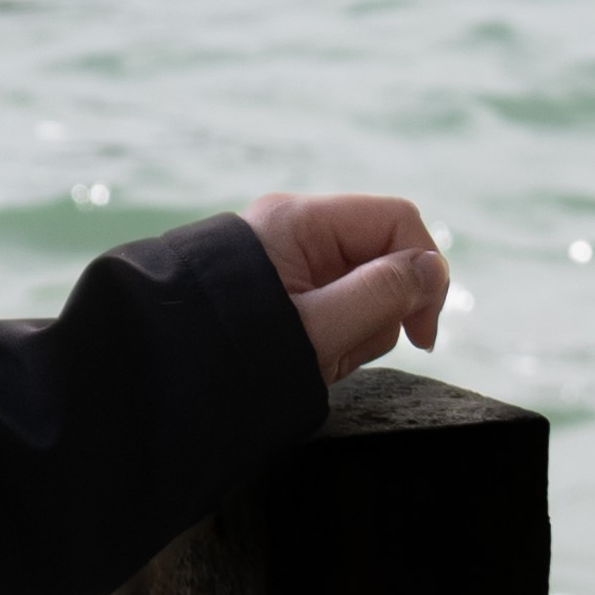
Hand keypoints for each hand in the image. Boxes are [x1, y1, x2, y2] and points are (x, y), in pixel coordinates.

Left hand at [244, 192, 450, 384]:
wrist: (163, 373)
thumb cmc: (234, 348)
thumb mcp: (318, 327)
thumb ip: (382, 293)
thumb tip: (431, 267)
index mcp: (300, 221)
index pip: (397, 222)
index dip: (425, 272)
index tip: (422, 333)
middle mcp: (295, 230)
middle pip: (383, 261)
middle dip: (378, 313)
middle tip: (339, 348)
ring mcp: (290, 260)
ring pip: (364, 292)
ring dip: (354, 332)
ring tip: (314, 355)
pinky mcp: (285, 289)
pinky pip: (336, 309)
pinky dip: (333, 338)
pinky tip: (307, 356)